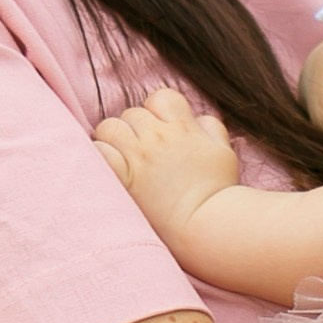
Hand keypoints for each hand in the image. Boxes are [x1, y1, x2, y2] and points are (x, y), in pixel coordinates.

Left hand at [94, 87, 242, 242]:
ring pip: (110, 127)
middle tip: (140, 150)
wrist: (205, 224)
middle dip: (135, 128)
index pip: (161, 97)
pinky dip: (100, 155)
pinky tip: (108, 166)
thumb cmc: (218, 192)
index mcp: (183, 127)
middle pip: (131, 113)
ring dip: (113, 139)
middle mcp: (158, 137)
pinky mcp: (123, 178)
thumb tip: (197, 119)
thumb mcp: (224, 152)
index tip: (160, 128)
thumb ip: (211, 128)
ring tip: (120, 156)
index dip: (158, 110)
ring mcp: (138, 157)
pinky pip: (99, 152)